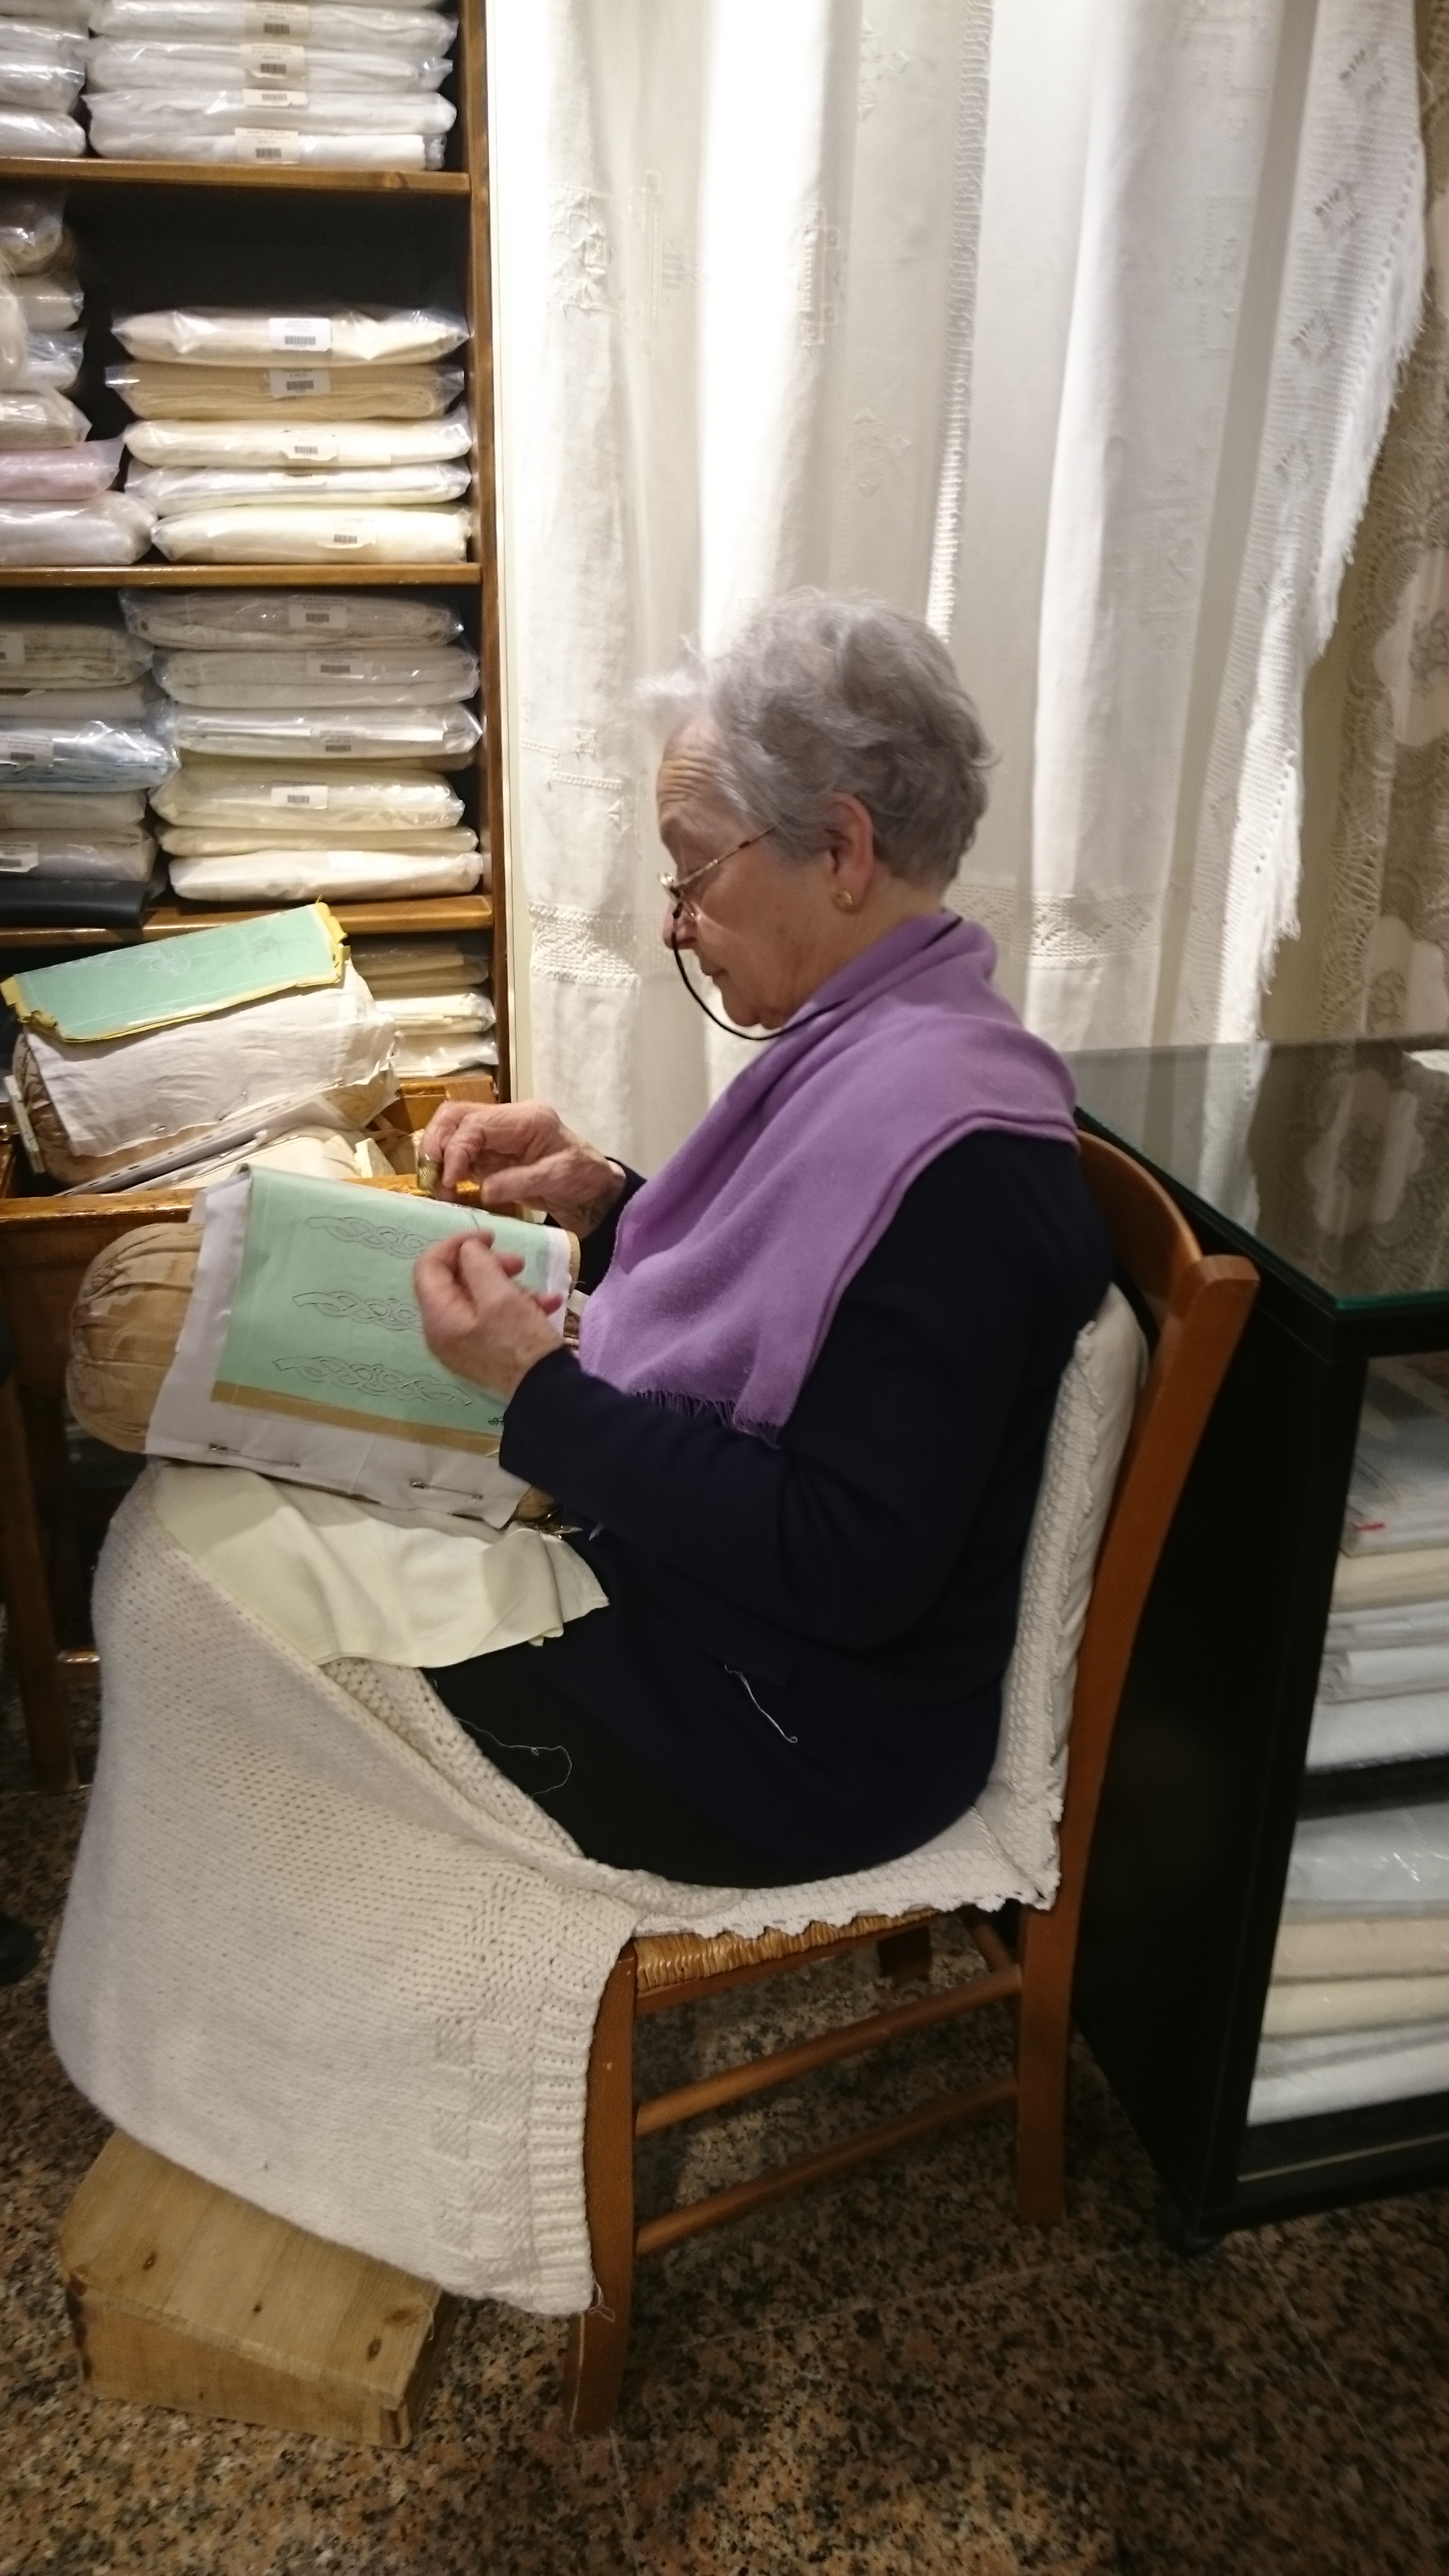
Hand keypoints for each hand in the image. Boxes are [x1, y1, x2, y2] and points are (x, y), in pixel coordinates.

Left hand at [414, 1231, 563, 1401]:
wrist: (546, 1393)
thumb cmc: (520, 1342)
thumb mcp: (501, 1295)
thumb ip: (478, 1264)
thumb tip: (468, 1249)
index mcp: (439, 1317)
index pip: (429, 1266)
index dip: (456, 1244)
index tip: (490, 1236)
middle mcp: (444, 1331)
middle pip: (455, 1281)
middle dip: (489, 1265)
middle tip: (519, 1262)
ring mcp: (463, 1343)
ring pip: (479, 1298)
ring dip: (510, 1286)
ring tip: (541, 1291)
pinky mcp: (484, 1350)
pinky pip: (492, 1318)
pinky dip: (516, 1306)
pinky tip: (548, 1304)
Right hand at [418, 1099, 625, 1235]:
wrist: (592, 1189)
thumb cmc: (582, 1178)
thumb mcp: (558, 1179)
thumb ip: (519, 1183)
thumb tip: (483, 1191)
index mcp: (526, 1119)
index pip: (475, 1123)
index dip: (456, 1150)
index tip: (450, 1181)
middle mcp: (507, 1120)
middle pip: (455, 1116)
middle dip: (436, 1144)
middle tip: (431, 1178)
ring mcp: (496, 1135)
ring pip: (451, 1130)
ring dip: (437, 1157)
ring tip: (438, 1187)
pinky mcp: (490, 1153)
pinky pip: (458, 1152)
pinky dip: (446, 1168)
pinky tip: (447, 1189)